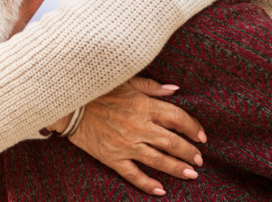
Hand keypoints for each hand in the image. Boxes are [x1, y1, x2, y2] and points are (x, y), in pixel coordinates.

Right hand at [56, 77, 207, 195]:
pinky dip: (147, 184)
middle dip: (189, 152)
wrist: (69, 104)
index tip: (201, 136)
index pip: (177, 117)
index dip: (193, 128)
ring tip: (192, 174)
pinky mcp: (112, 157)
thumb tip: (174, 89)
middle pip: (172, 142)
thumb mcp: (125, 81)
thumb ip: (151, 86)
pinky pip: (133, 174)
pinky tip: (160, 190)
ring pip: (158, 160)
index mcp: (143, 105)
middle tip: (199, 159)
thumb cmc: (97, 90)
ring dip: (178, 168)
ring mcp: (126, 144)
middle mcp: (138, 126)